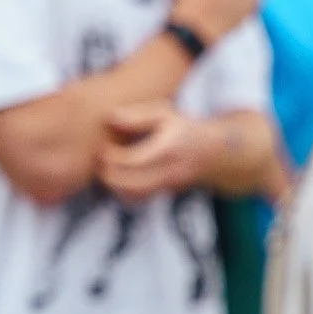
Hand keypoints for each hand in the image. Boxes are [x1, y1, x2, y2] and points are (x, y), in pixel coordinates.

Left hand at [98, 102, 214, 200]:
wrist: (214, 154)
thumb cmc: (184, 129)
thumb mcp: (165, 114)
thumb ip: (137, 116)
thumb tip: (110, 118)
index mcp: (166, 149)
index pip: (131, 160)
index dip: (110, 156)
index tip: (101, 146)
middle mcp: (168, 171)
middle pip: (128, 184)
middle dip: (107, 174)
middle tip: (98, 161)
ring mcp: (167, 185)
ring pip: (132, 195)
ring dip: (113, 186)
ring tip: (105, 170)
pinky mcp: (164, 193)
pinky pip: (138, 199)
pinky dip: (123, 193)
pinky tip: (118, 180)